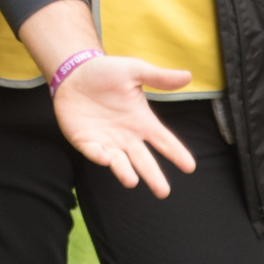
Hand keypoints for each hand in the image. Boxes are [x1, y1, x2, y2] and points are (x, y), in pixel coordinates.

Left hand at [48, 53, 198, 196]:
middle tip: (163, 192)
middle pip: (143, 160)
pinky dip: (98, 156)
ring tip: (132, 182)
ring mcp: (106, 141)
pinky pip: (93, 152)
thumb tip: (188, 76)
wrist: (73, 72)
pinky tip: (105, 158)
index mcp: (142, 121)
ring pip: (119, 162)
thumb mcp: (134, 70)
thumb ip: (159, 77)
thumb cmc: (106, 72)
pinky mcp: (85, 141)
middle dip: (153, 176)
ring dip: (125, 172)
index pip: (164, 140)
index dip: (176, 153)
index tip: (189, 167)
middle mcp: (127, 136)